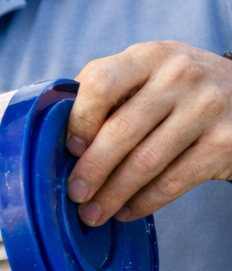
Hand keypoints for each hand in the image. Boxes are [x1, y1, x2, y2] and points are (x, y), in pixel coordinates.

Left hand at [66, 42, 231, 225]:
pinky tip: (126, 211)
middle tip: (74, 195)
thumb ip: (104, 93)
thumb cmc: (174, 90)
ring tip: (93, 214)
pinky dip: (145, 202)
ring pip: (146, 162)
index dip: (79, 120)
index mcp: (149, 56)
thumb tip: (54, 136)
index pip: (101, 82)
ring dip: (113, 194)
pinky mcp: (226, 142)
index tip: (69, 151)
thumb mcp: (144, 74)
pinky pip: (175, 180)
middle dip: (92, 170)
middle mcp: (180, 76)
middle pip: (122, 130)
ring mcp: (207, 108)